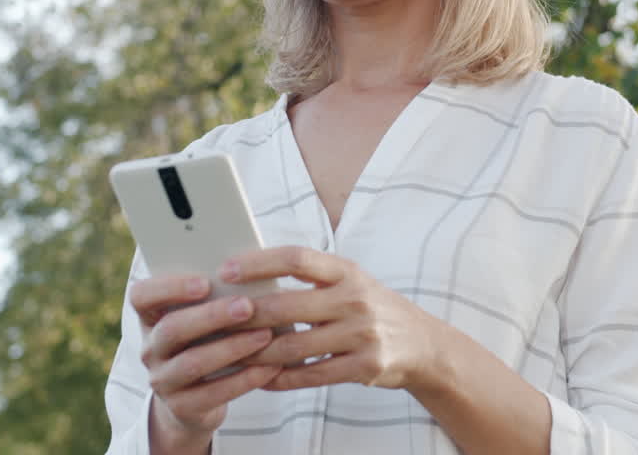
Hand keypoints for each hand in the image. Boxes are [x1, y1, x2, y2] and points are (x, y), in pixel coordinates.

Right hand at [129, 274, 281, 447]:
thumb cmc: (207, 341)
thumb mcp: (202, 318)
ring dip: (232, 347)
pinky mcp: (181, 407)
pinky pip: (213, 394)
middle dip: (212, 316)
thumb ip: (216, 296)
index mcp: (150, 317)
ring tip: (265, 335)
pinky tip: (269, 367)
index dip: (169, 288)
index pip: (141, 296)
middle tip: (247, 306)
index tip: (205, 282)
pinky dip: (244, 379)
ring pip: (192, 363)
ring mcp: (162, 380)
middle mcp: (150, 349)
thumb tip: (254, 273)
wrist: (195, 400)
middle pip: (171, 329)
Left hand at [221, 246, 443, 391]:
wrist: (422, 345)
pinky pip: (310, 375)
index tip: (227, 270)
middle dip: (246, 314)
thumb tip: (252, 278)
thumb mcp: (350, 282)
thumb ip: (311, 279)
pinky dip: (281, 378)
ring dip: (256, 352)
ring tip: (229, 353)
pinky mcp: (364, 366)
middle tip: (215, 319)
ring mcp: (361, 334)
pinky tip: (261, 378)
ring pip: (293, 346)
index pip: (296, 258)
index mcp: (346, 271)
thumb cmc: (372, 308)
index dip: (259, 263)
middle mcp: (355, 299)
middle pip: (287, 305)